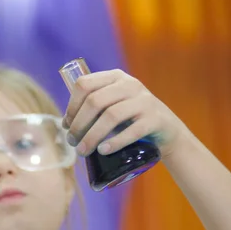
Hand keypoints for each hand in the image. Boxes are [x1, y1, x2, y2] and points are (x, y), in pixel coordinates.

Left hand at [63, 69, 189, 157]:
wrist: (166, 131)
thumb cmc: (130, 120)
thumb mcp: (111, 106)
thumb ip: (91, 108)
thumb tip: (64, 124)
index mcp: (114, 77)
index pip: (84, 84)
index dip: (71, 106)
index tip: (67, 126)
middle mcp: (130, 84)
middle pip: (95, 102)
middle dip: (79, 125)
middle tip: (73, 143)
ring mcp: (144, 100)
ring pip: (111, 116)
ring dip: (92, 136)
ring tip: (83, 151)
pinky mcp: (155, 119)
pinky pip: (133, 130)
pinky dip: (115, 142)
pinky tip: (103, 151)